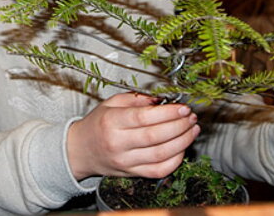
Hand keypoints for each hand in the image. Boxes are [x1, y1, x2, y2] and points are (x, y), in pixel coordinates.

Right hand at [67, 93, 199, 179]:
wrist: (80, 150)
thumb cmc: (98, 124)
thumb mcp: (111, 103)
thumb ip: (136, 99)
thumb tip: (162, 100)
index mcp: (111, 122)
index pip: (143, 117)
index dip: (167, 113)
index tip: (182, 107)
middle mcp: (118, 143)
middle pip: (155, 136)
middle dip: (179, 126)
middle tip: (191, 117)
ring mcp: (125, 161)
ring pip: (160, 155)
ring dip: (182, 142)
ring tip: (192, 130)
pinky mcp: (132, 173)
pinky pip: (158, 171)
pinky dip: (175, 160)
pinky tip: (182, 148)